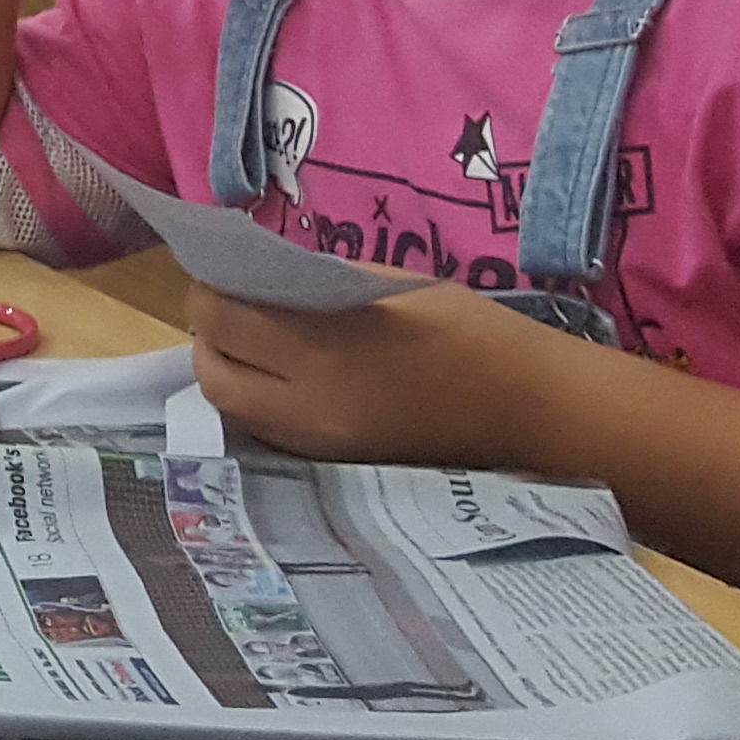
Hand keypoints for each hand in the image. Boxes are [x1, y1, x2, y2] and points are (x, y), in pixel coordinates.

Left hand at [185, 282, 591, 470]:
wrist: (529, 410)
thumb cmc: (470, 333)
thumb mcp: (389, 285)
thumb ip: (317, 283)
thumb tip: (260, 275)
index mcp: (322, 350)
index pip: (223, 320)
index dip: (211, 290)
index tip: (224, 272)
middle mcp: (306, 406)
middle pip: (213, 373)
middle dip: (210, 335)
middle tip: (232, 307)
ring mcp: (317, 445)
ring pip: (233, 409)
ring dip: (228, 370)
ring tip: (255, 341)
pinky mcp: (332, 467)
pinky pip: (267, 431)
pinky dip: (258, 400)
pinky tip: (284, 375)